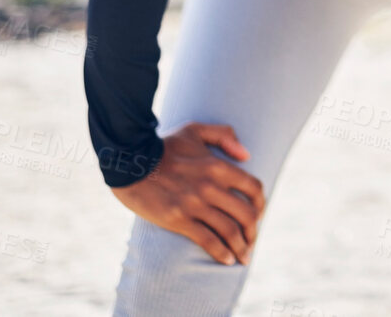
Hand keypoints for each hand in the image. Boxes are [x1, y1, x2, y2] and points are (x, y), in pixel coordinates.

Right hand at [110, 122, 265, 266]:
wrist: (129, 162)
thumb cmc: (164, 146)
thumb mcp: (195, 130)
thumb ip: (224, 136)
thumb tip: (247, 155)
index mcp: (218, 166)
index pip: (253, 188)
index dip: (261, 204)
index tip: (258, 214)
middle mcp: (211, 186)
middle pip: (246, 214)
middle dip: (253, 231)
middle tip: (251, 241)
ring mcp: (195, 204)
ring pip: (230, 231)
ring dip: (241, 247)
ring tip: (243, 257)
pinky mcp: (179, 220)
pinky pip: (208, 241)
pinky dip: (221, 253)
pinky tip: (226, 260)